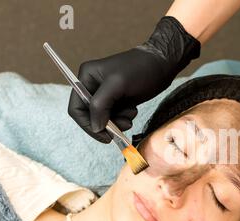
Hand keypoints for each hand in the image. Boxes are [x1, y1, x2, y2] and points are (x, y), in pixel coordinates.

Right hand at [68, 16, 199, 142]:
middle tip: (123, 126)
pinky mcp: (118, 100)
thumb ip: (101, 105)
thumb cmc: (140, 69)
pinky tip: (133, 109)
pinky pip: (115, 117)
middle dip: (106, 124)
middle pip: (90, 116)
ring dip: (117, 122)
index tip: (104, 136)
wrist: (163, 65)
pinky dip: (124, 118)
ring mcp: (106, 94)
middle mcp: (92, 86)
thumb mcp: (118, 85)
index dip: (88, 125)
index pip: (76, 108)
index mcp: (86, 77)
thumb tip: (95, 127)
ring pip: (104, 119)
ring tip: (131, 114)